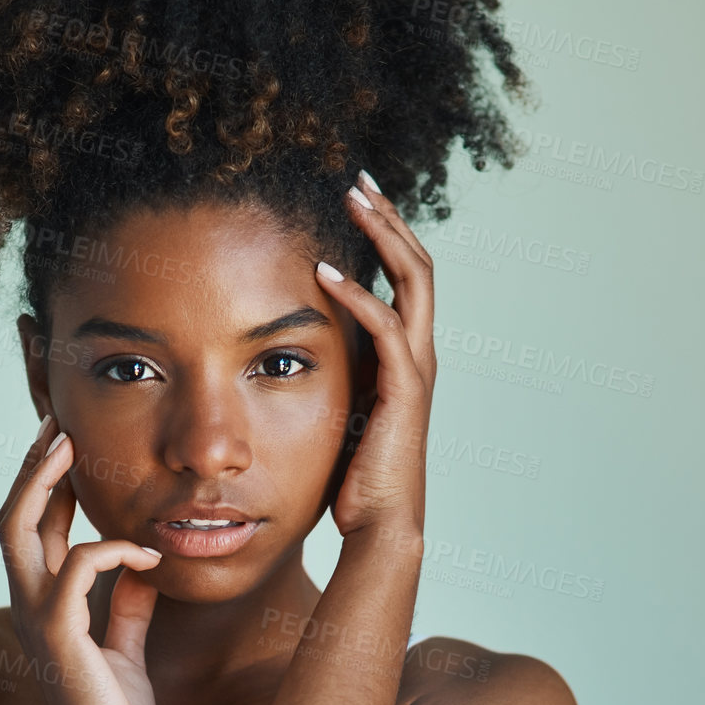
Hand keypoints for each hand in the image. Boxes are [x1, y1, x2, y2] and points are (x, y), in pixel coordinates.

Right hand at [0, 416, 161, 704]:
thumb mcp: (125, 647)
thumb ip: (126, 606)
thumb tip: (141, 567)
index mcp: (46, 603)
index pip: (38, 528)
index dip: (50, 482)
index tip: (70, 442)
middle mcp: (32, 602)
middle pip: (13, 514)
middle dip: (34, 464)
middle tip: (59, 423)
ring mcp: (39, 615)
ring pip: (20, 527)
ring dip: (44, 480)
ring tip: (70, 444)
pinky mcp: (60, 632)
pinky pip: (78, 566)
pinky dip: (113, 550)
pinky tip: (148, 553)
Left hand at [314, 171, 435, 537]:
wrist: (379, 526)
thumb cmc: (353, 478)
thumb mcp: (338, 409)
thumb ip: (328, 375)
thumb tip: (285, 351)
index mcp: (405, 355)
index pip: (405, 277)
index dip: (385, 234)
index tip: (355, 198)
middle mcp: (419, 353)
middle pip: (417, 264)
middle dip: (389, 217)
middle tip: (358, 178)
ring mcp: (416, 369)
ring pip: (414, 281)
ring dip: (383, 236)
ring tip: (353, 200)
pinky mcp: (404, 390)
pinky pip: (387, 328)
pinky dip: (359, 296)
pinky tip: (325, 273)